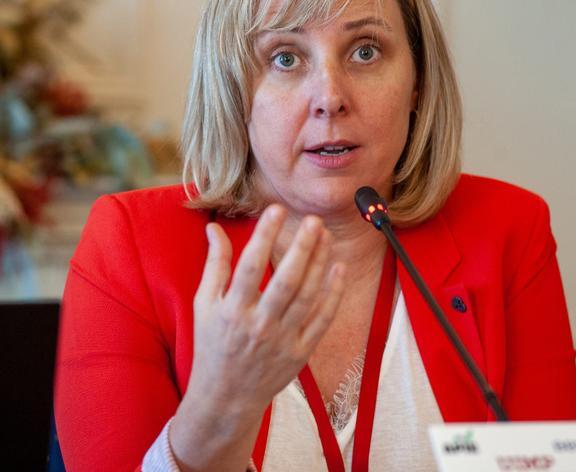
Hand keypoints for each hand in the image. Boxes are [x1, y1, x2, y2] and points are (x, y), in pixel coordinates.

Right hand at [170, 204, 345, 470]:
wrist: (225, 397)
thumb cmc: (212, 344)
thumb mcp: (205, 304)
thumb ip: (214, 264)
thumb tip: (214, 227)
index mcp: (232, 310)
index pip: (249, 266)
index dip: (264, 236)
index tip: (276, 209)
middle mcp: (259, 325)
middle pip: (285, 281)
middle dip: (301, 248)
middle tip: (313, 221)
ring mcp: (282, 340)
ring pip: (307, 296)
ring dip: (320, 264)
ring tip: (326, 235)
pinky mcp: (300, 352)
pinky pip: (322, 320)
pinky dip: (333, 295)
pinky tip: (338, 269)